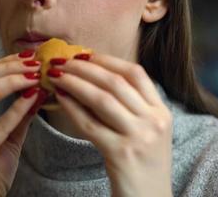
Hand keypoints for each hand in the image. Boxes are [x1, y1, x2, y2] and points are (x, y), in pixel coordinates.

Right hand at [0, 50, 47, 196]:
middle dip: (8, 66)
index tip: (28, 56)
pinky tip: (32, 97)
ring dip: (11, 80)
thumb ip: (20, 114)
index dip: (5, 63)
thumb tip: (39, 90)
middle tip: (34, 62)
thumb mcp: (8, 136)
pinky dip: (16, 108)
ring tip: (34, 75)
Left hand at [48, 53, 172, 196]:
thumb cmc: (143, 163)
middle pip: (116, 82)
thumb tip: (91, 80)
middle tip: (63, 61)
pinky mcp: (120, 154)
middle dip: (85, 68)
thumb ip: (129, 106)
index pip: (136, 73)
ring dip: (75, 83)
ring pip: (102, 99)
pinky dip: (72, 108)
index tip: (85, 54)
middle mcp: (154, 121)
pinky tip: (59, 98)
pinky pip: (90, 124)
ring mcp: (139, 137)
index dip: (107, 60)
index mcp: (161, 111)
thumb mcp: (146, 130)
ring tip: (56, 75)